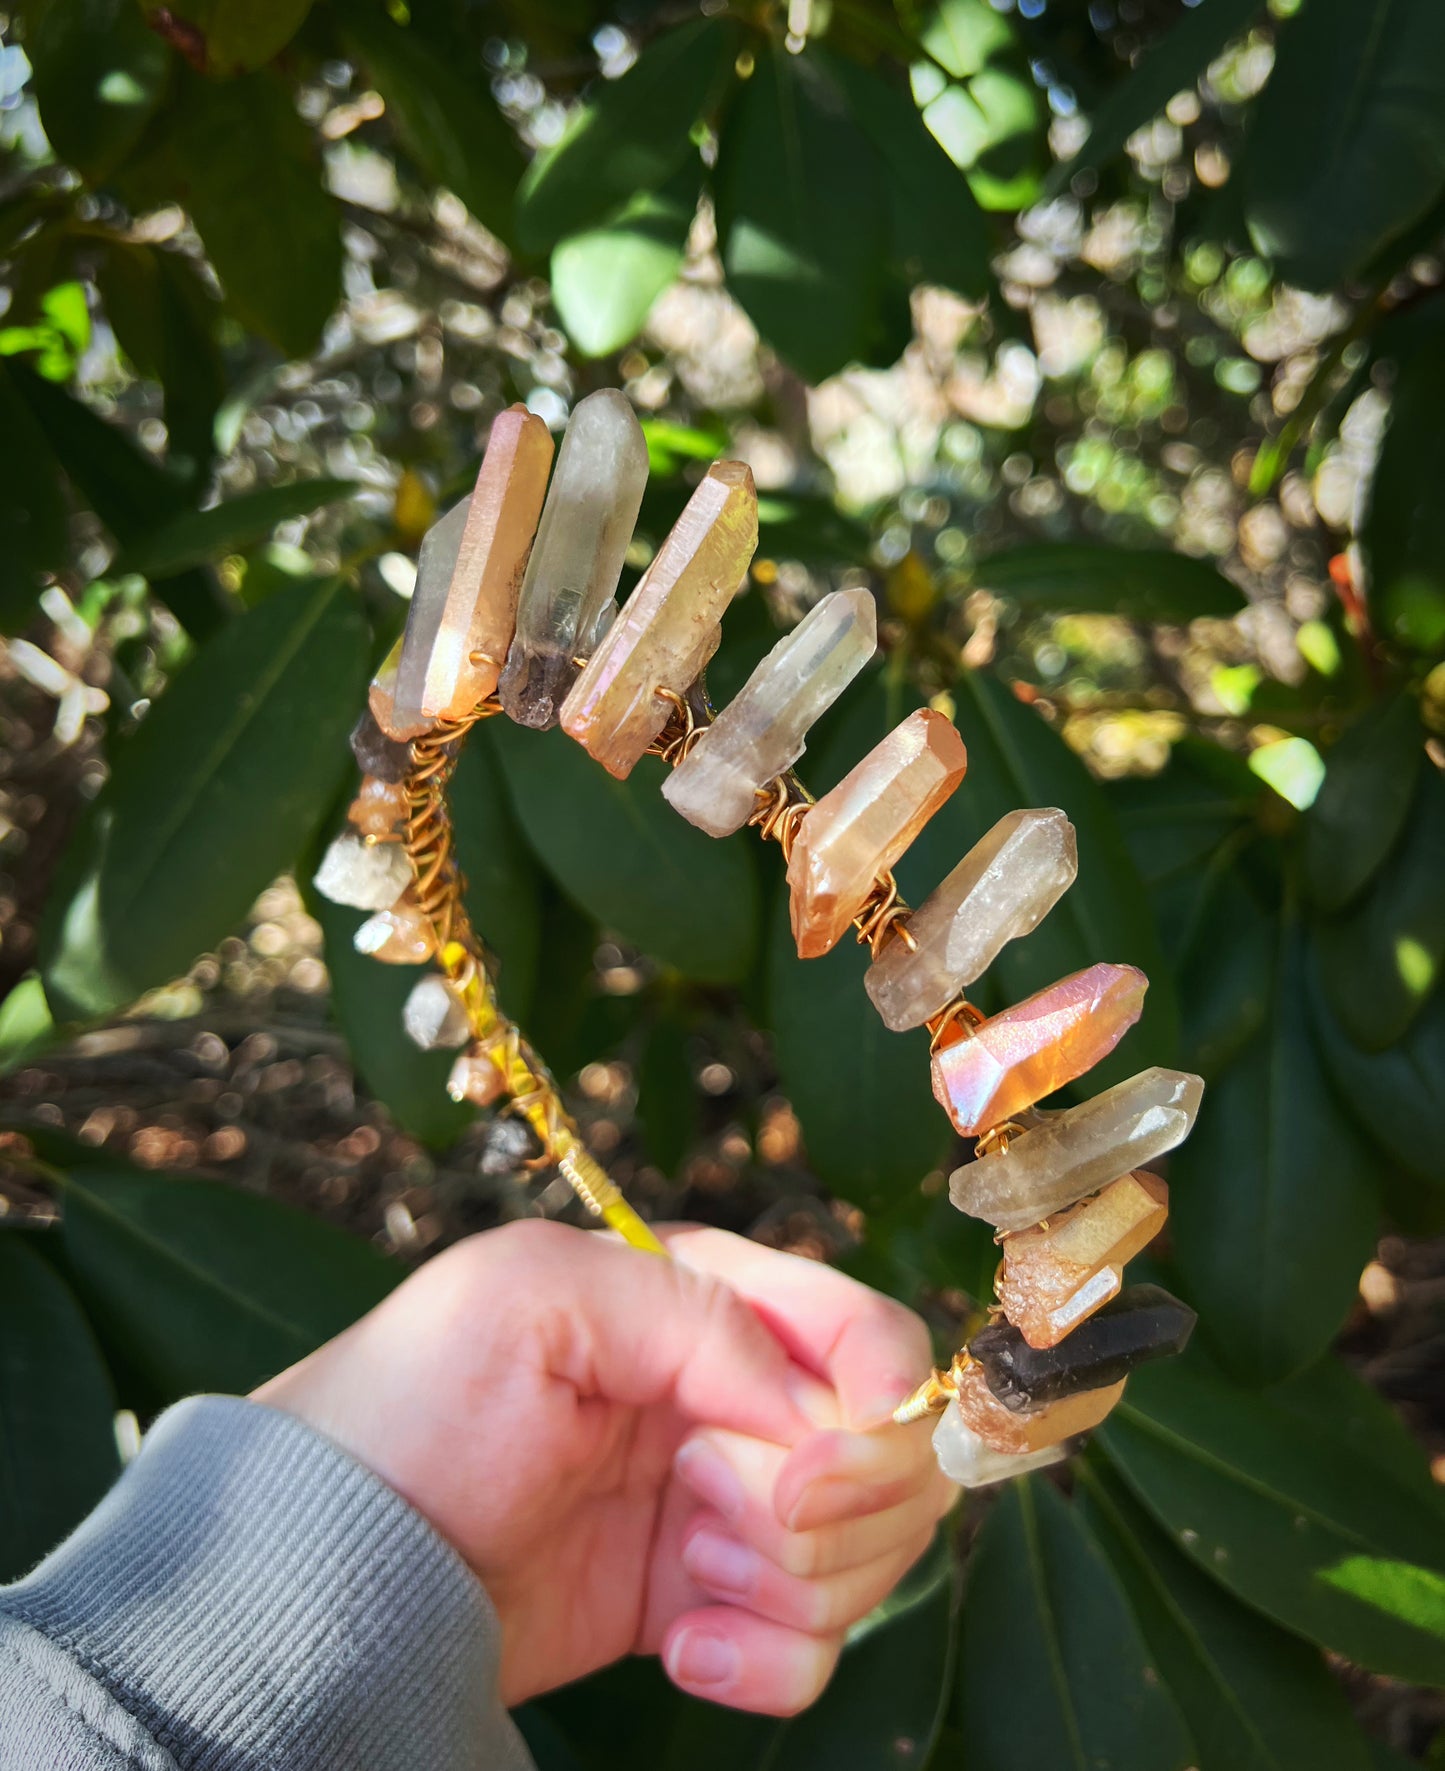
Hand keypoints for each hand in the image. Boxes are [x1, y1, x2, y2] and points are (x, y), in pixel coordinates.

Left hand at [253, 1219, 953, 1714]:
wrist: (332, 1572)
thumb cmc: (413, 1409)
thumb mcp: (530, 1298)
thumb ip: (690, 1310)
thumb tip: (812, 1408)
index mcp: (703, 1297)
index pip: (867, 1336)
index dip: (875, 1406)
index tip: (810, 1472)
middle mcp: (731, 1394)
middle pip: (888, 1454)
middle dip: (824, 1508)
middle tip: (708, 1517)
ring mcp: (723, 1502)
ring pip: (864, 1552)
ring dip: (791, 1583)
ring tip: (680, 1574)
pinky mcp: (704, 1600)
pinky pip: (812, 1644)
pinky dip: (769, 1660)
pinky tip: (683, 1649)